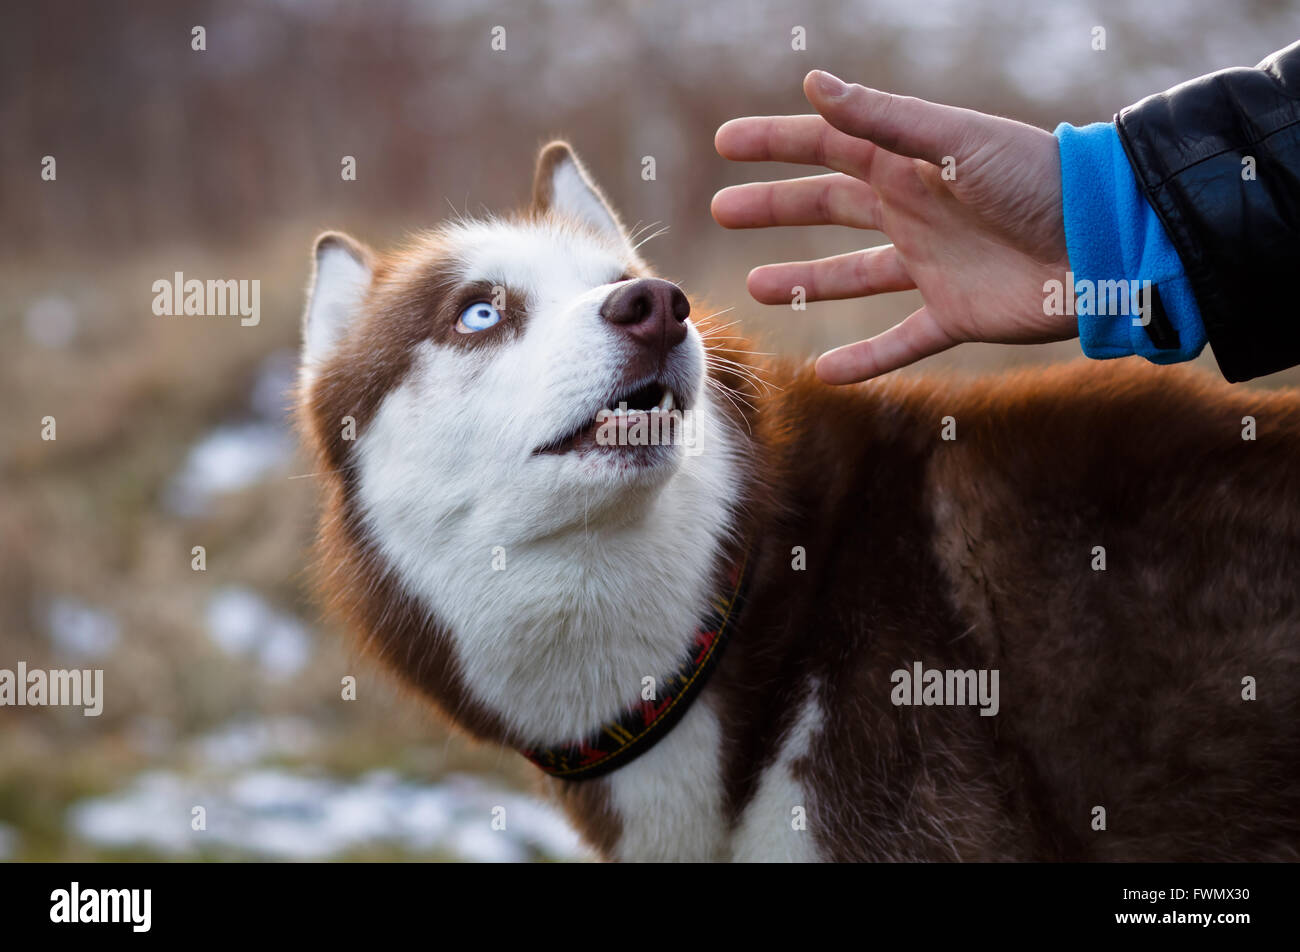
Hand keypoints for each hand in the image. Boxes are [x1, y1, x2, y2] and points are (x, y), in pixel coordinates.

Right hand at [712, 70, 1073, 383]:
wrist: (1106, 243)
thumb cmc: (1038, 179)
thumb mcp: (956, 141)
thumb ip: (885, 119)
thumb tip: (814, 83)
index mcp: (912, 163)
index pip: (829, 144)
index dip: (777, 142)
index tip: (726, 145)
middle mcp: (916, 210)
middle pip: (830, 207)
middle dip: (776, 207)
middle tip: (723, 209)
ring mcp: (933, 264)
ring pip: (854, 274)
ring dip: (804, 280)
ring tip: (755, 287)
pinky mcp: (956, 314)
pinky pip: (900, 341)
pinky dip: (865, 360)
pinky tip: (826, 373)